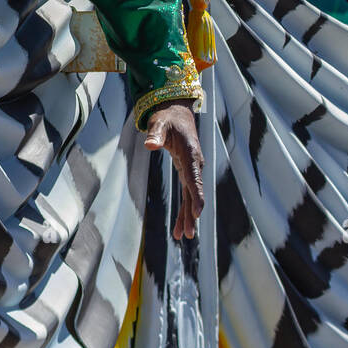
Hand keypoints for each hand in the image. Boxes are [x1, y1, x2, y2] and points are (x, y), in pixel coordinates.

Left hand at [145, 102, 203, 240]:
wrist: (177, 111)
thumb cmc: (168, 117)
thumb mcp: (160, 123)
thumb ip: (156, 134)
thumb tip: (149, 144)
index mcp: (191, 154)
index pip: (194, 178)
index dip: (196, 196)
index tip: (197, 213)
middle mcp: (195, 164)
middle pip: (194, 192)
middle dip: (192, 213)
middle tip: (188, 233)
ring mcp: (192, 169)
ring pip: (191, 196)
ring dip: (188, 215)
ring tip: (183, 236)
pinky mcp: (186, 171)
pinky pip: (187, 193)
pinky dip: (185, 208)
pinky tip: (179, 225)